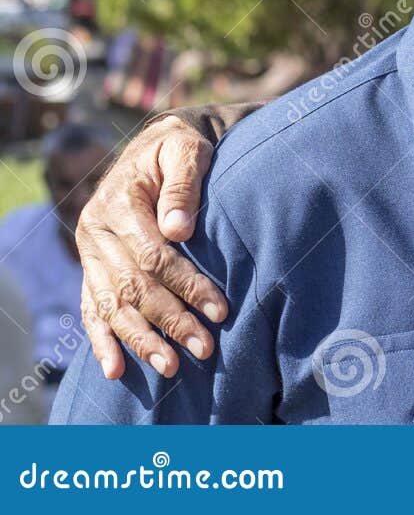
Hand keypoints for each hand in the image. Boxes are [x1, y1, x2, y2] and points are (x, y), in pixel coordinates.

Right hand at [76, 117, 226, 378]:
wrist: (153, 145)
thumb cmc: (179, 149)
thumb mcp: (187, 151)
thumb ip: (184, 185)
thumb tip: (178, 230)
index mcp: (119, 204)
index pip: (155, 257)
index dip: (187, 285)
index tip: (221, 310)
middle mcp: (96, 232)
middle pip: (134, 288)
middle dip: (171, 322)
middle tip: (205, 349)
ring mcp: (91, 253)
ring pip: (113, 305)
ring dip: (141, 340)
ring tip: (171, 368)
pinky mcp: (92, 268)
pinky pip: (91, 309)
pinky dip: (102, 341)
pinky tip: (115, 370)